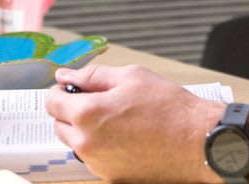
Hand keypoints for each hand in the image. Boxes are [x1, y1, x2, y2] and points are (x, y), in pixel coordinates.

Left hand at [46, 64, 222, 182]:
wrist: (196, 140)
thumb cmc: (170, 108)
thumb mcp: (131, 76)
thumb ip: (93, 75)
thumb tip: (67, 76)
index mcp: (88, 114)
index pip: (52, 103)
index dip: (59, 92)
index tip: (68, 89)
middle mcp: (87, 143)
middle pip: (59, 126)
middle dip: (71, 112)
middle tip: (97, 102)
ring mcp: (98, 164)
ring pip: (76, 144)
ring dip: (86, 131)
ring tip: (117, 119)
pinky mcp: (111, 177)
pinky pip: (95, 159)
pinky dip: (102, 147)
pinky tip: (125, 136)